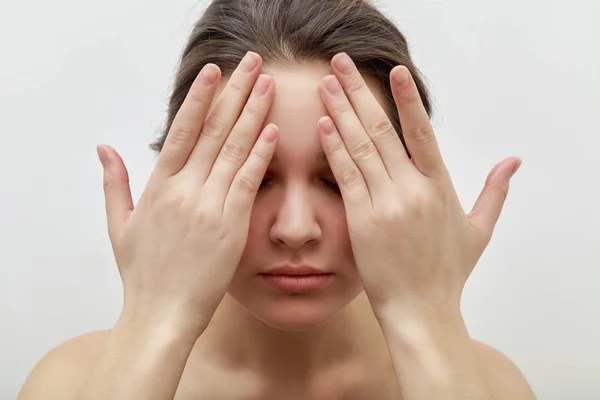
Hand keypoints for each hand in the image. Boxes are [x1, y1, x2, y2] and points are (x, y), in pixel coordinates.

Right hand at [96, 52, 277, 333]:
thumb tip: (104, 147)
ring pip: (233, 149)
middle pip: (212, 130)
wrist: (161, 314)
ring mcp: (209, 207)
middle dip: (235, 93)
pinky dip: (260, 155)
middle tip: (252, 64)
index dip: (200, 97)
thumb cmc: (142, 273)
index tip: (215, 72)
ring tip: (267, 84)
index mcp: (158, 187)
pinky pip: (248, 182)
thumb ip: (114, 183)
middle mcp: (184, 190)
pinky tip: (271, 130)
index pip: (181, 130)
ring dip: (252, 114)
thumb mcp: (119, 225)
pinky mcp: (231, 226)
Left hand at [317, 53, 520, 324]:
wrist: (422, 311)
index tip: (392, 71)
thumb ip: (494, 192)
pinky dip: (333, 148)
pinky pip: (346, 176)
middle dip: (358, 93)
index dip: (406, 99)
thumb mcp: (478, 230)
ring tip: (326, 84)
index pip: (422, 132)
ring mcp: (386, 203)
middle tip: (340, 62)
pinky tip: (322, 125)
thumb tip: (513, 162)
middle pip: (382, 130)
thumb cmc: (447, 273)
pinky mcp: (362, 220)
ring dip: (340, 112)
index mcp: (440, 187)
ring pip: (361, 147)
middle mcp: (413, 189)